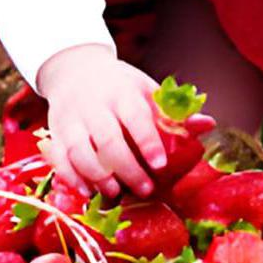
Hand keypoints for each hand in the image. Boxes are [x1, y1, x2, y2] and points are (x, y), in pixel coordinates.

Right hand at [36, 45, 214, 199]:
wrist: (75, 69)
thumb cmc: (119, 85)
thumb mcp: (146, 90)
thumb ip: (173, 113)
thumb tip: (208, 124)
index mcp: (122, 92)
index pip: (135, 116)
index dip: (148, 141)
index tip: (160, 164)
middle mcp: (94, 104)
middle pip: (108, 139)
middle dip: (127, 167)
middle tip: (145, 189)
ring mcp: (71, 119)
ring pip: (79, 150)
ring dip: (98, 176)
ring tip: (116, 193)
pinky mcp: (55, 132)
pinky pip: (58, 158)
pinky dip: (70, 177)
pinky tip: (87, 191)